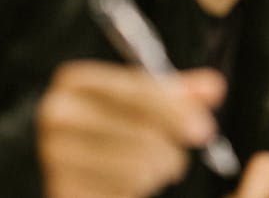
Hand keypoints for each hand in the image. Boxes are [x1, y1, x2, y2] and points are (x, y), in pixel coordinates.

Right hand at [37, 61, 224, 197]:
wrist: (66, 164)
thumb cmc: (111, 127)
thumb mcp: (142, 102)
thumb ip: (178, 93)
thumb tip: (213, 87)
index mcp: (77, 81)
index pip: (135, 92)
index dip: (174, 111)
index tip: (203, 129)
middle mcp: (58, 113)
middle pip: (138, 131)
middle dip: (170, 148)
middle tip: (179, 158)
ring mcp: (54, 152)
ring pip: (134, 164)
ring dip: (157, 169)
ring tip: (157, 167)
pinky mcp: (61, 186)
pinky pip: (118, 189)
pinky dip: (136, 187)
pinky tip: (135, 181)